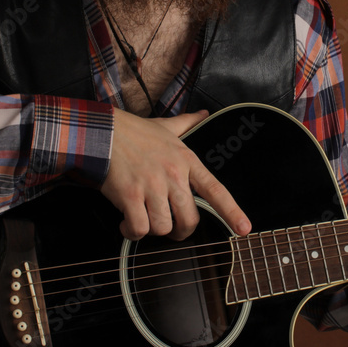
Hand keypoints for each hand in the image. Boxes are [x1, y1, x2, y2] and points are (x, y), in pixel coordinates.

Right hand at [100, 109, 250, 240]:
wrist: (103, 133)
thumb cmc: (134, 132)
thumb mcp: (166, 126)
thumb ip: (188, 122)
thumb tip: (203, 114)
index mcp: (186, 161)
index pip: (215, 189)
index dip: (231, 211)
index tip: (244, 228)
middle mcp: (173, 175)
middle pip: (189, 220)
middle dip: (181, 231)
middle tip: (171, 228)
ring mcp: (151, 187)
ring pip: (163, 228)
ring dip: (153, 229)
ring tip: (143, 218)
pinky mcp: (130, 197)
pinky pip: (139, 229)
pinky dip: (133, 232)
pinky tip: (127, 223)